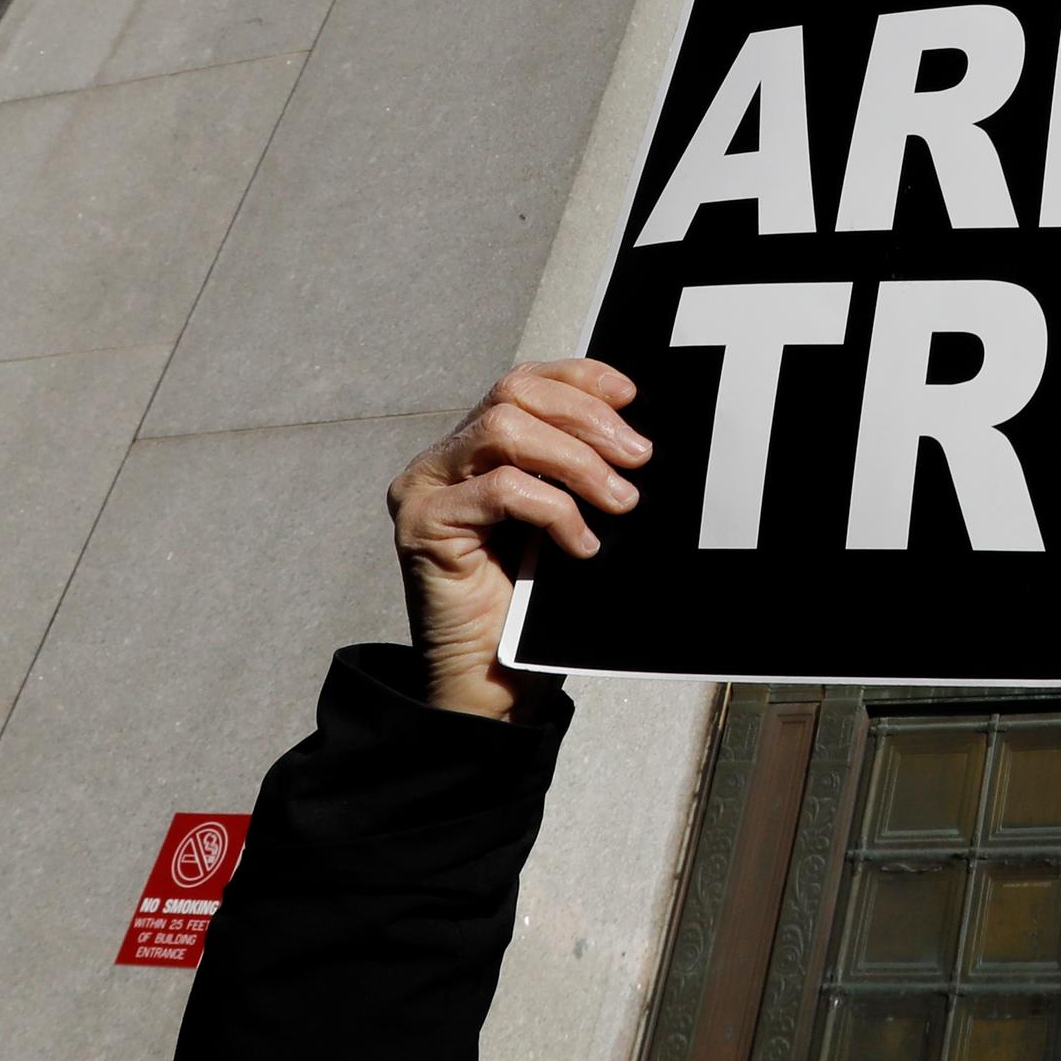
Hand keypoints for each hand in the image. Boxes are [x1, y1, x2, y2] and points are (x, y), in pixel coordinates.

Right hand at [387, 361, 647, 718]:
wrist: (492, 682)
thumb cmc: (532, 606)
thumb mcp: (567, 520)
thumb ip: (578, 472)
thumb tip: (635, 437)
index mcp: (477, 448)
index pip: (524, 382)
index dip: (578, 378)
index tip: (630, 396)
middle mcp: (444, 459)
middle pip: (514, 395)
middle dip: (588, 419)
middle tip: (637, 458)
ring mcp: (426, 488)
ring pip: (506, 431)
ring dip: (576, 461)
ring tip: (618, 501)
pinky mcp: (423, 524)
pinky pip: (500, 490)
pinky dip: (553, 509)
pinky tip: (581, 543)